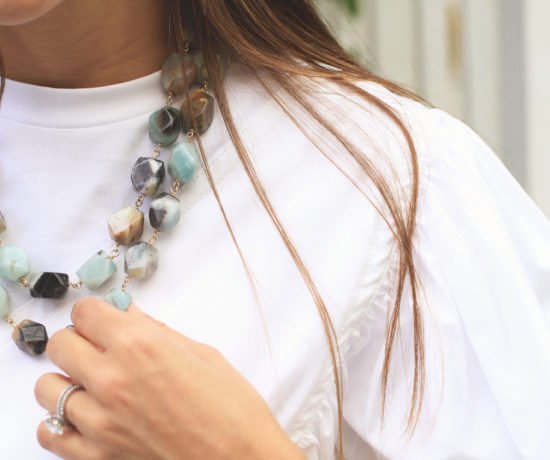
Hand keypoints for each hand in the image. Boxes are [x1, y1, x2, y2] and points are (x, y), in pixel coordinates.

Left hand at [34, 296, 304, 459]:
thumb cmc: (233, 409)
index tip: (103, 318)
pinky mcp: (97, 456)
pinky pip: (49, 434)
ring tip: (93, 383)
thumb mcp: (202, 354)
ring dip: (66, 379)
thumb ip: (157, 332)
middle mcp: (112, 379)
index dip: (94, 311)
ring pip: (47, 387)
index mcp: (141, 346)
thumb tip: (129, 315)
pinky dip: (59, 422)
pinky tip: (86, 416)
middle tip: (100, 346)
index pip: (84, 312)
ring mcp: (100, 421)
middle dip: (78, 339)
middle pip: (60, 344)